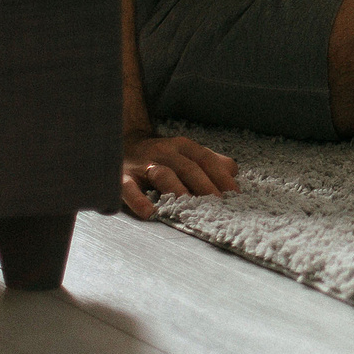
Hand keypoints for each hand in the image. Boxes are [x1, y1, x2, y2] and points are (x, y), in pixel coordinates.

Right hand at [119, 133, 238, 220]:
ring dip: (178, 190)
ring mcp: (143, 164)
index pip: (206, 159)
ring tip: (190, 207)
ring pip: (163, 174)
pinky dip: (138, 200)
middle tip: (217, 206)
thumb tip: (233, 173)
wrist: (119, 141)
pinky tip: (149, 213)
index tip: (234, 195)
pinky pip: (129, 188)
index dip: (221, 177)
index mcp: (183, 146)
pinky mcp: (122, 177)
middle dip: (205, 187)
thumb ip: (211, 162)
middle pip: (188, 168)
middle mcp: (164, 152)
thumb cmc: (161, 155)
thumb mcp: (186, 153)